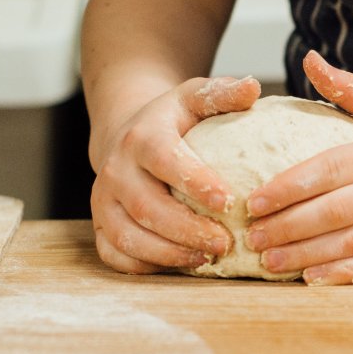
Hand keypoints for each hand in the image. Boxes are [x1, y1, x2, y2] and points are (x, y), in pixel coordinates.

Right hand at [92, 76, 260, 273]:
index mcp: (141, 138)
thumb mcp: (193, 98)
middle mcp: (116, 170)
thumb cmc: (172, 122)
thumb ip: (222, 94)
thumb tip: (252, 87)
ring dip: (169, 253)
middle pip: (146, 206)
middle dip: (187, 230)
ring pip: (128, 236)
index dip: (195, 182)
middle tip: (225, 243)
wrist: (126, 136)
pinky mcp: (100, 225)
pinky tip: (180, 265)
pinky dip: (146, 266)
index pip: (164, 160)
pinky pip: (115, 254)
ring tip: (207, 259)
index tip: (229, 202)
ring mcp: (103, 201)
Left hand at [246, 51, 352, 284]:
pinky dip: (344, 274)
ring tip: (269, 260)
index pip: (330, 168)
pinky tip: (312, 278)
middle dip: (287, 225)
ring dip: (305, 254)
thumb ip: (352, 90)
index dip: (288, 186)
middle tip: (251, 236)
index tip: (254, 201)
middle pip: (334, 210)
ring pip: (352, 243)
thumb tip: (311, 61)